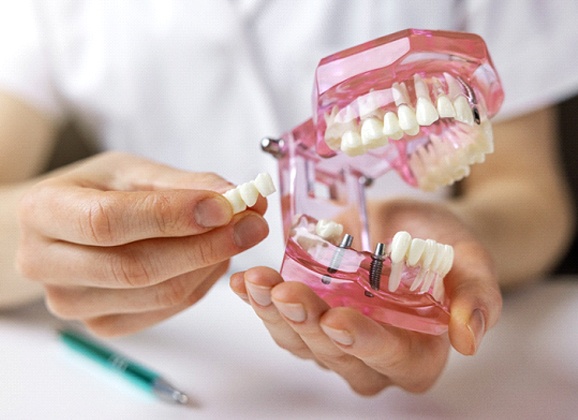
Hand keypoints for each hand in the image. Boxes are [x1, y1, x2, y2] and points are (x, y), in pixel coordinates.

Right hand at [17, 152, 268, 335]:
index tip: (226, 205)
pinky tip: (213, 258)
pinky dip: (200, 283)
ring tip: (237, 235)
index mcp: (43, 211)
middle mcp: (46, 264)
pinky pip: (165, 310)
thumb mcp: (134, 172)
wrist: (68, 227)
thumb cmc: (98, 192)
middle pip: (137, 267)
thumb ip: (184, 184)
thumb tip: (239, 197)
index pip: (108, 221)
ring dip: (210, 264)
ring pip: (159, 293)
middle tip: (254, 223)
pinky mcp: (101, 325)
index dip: (172, 216)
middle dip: (207, 245)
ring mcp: (72, 303)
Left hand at [230, 198, 501, 394]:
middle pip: (336, 354)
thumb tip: (469, 340)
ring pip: (300, 341)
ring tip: (258, 282)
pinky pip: (280, 318)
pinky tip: (246, 281)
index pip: (393, 360)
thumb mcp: (471, 260)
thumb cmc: (446, 246)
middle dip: (307, 324)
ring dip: (274, 313)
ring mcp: (335, 340)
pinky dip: (260, 300)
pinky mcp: (309, 318)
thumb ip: (477, 297)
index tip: (338, 320)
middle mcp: (372, 357)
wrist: (412, 227)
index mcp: (418, 353)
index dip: (365, 344)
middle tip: (286, 292)